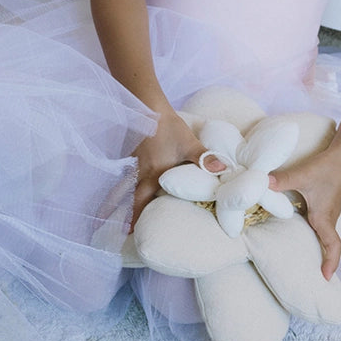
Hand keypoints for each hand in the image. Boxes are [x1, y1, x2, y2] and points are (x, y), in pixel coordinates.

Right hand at [131, 108, 224, 228]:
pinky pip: (129, 177)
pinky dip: (127, 187)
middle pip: (130, 199)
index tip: (130, 234)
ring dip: (123, 201)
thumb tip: (222, 170)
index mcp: (154, 175)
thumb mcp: (189, 143)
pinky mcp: (134, 157)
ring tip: (117, 215)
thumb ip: (204, 158)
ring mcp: (135, 165)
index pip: (141, 202)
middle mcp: (141, 174)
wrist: (149, 106)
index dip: (135, 218)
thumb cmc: (168, 126)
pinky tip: (127, 190)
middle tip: (124, 231)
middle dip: (126, 214)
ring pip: (127, 189)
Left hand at [268, 149, 340, 279]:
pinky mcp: (324, 205)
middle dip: (322, 261)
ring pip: (322, 236)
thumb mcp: (304, 174)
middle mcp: (327, 217)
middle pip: (326, 245)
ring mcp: (327, 212)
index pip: (332, 245)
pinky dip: (312, 235)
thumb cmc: (328, 165)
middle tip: (311, 278)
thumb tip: (261, 184)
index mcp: (324, 216)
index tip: (324, 277)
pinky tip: (297, 233)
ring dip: (317, 248)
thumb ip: (282, 180)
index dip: (330, 262)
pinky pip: (318, 225)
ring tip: (304, 262)